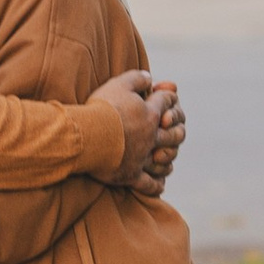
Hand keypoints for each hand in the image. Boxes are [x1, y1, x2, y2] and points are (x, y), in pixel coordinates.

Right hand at [95, 70, 180, 189]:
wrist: (87, 135)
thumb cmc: (102, 108)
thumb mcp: (119, 84)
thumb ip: (137, 78)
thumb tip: (149, 78)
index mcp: (150, 113)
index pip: (167, 101)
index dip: (168, 96)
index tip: (166, 95)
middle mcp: (151, 137)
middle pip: (175, 133)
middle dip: (177, 129)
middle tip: (173, 128)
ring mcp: (143, 158)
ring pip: (165, 160)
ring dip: (169, 158)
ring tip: (168, 157)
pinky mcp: (131, 175)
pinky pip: (149, 184)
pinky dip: (156, 186)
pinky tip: (160, 186)